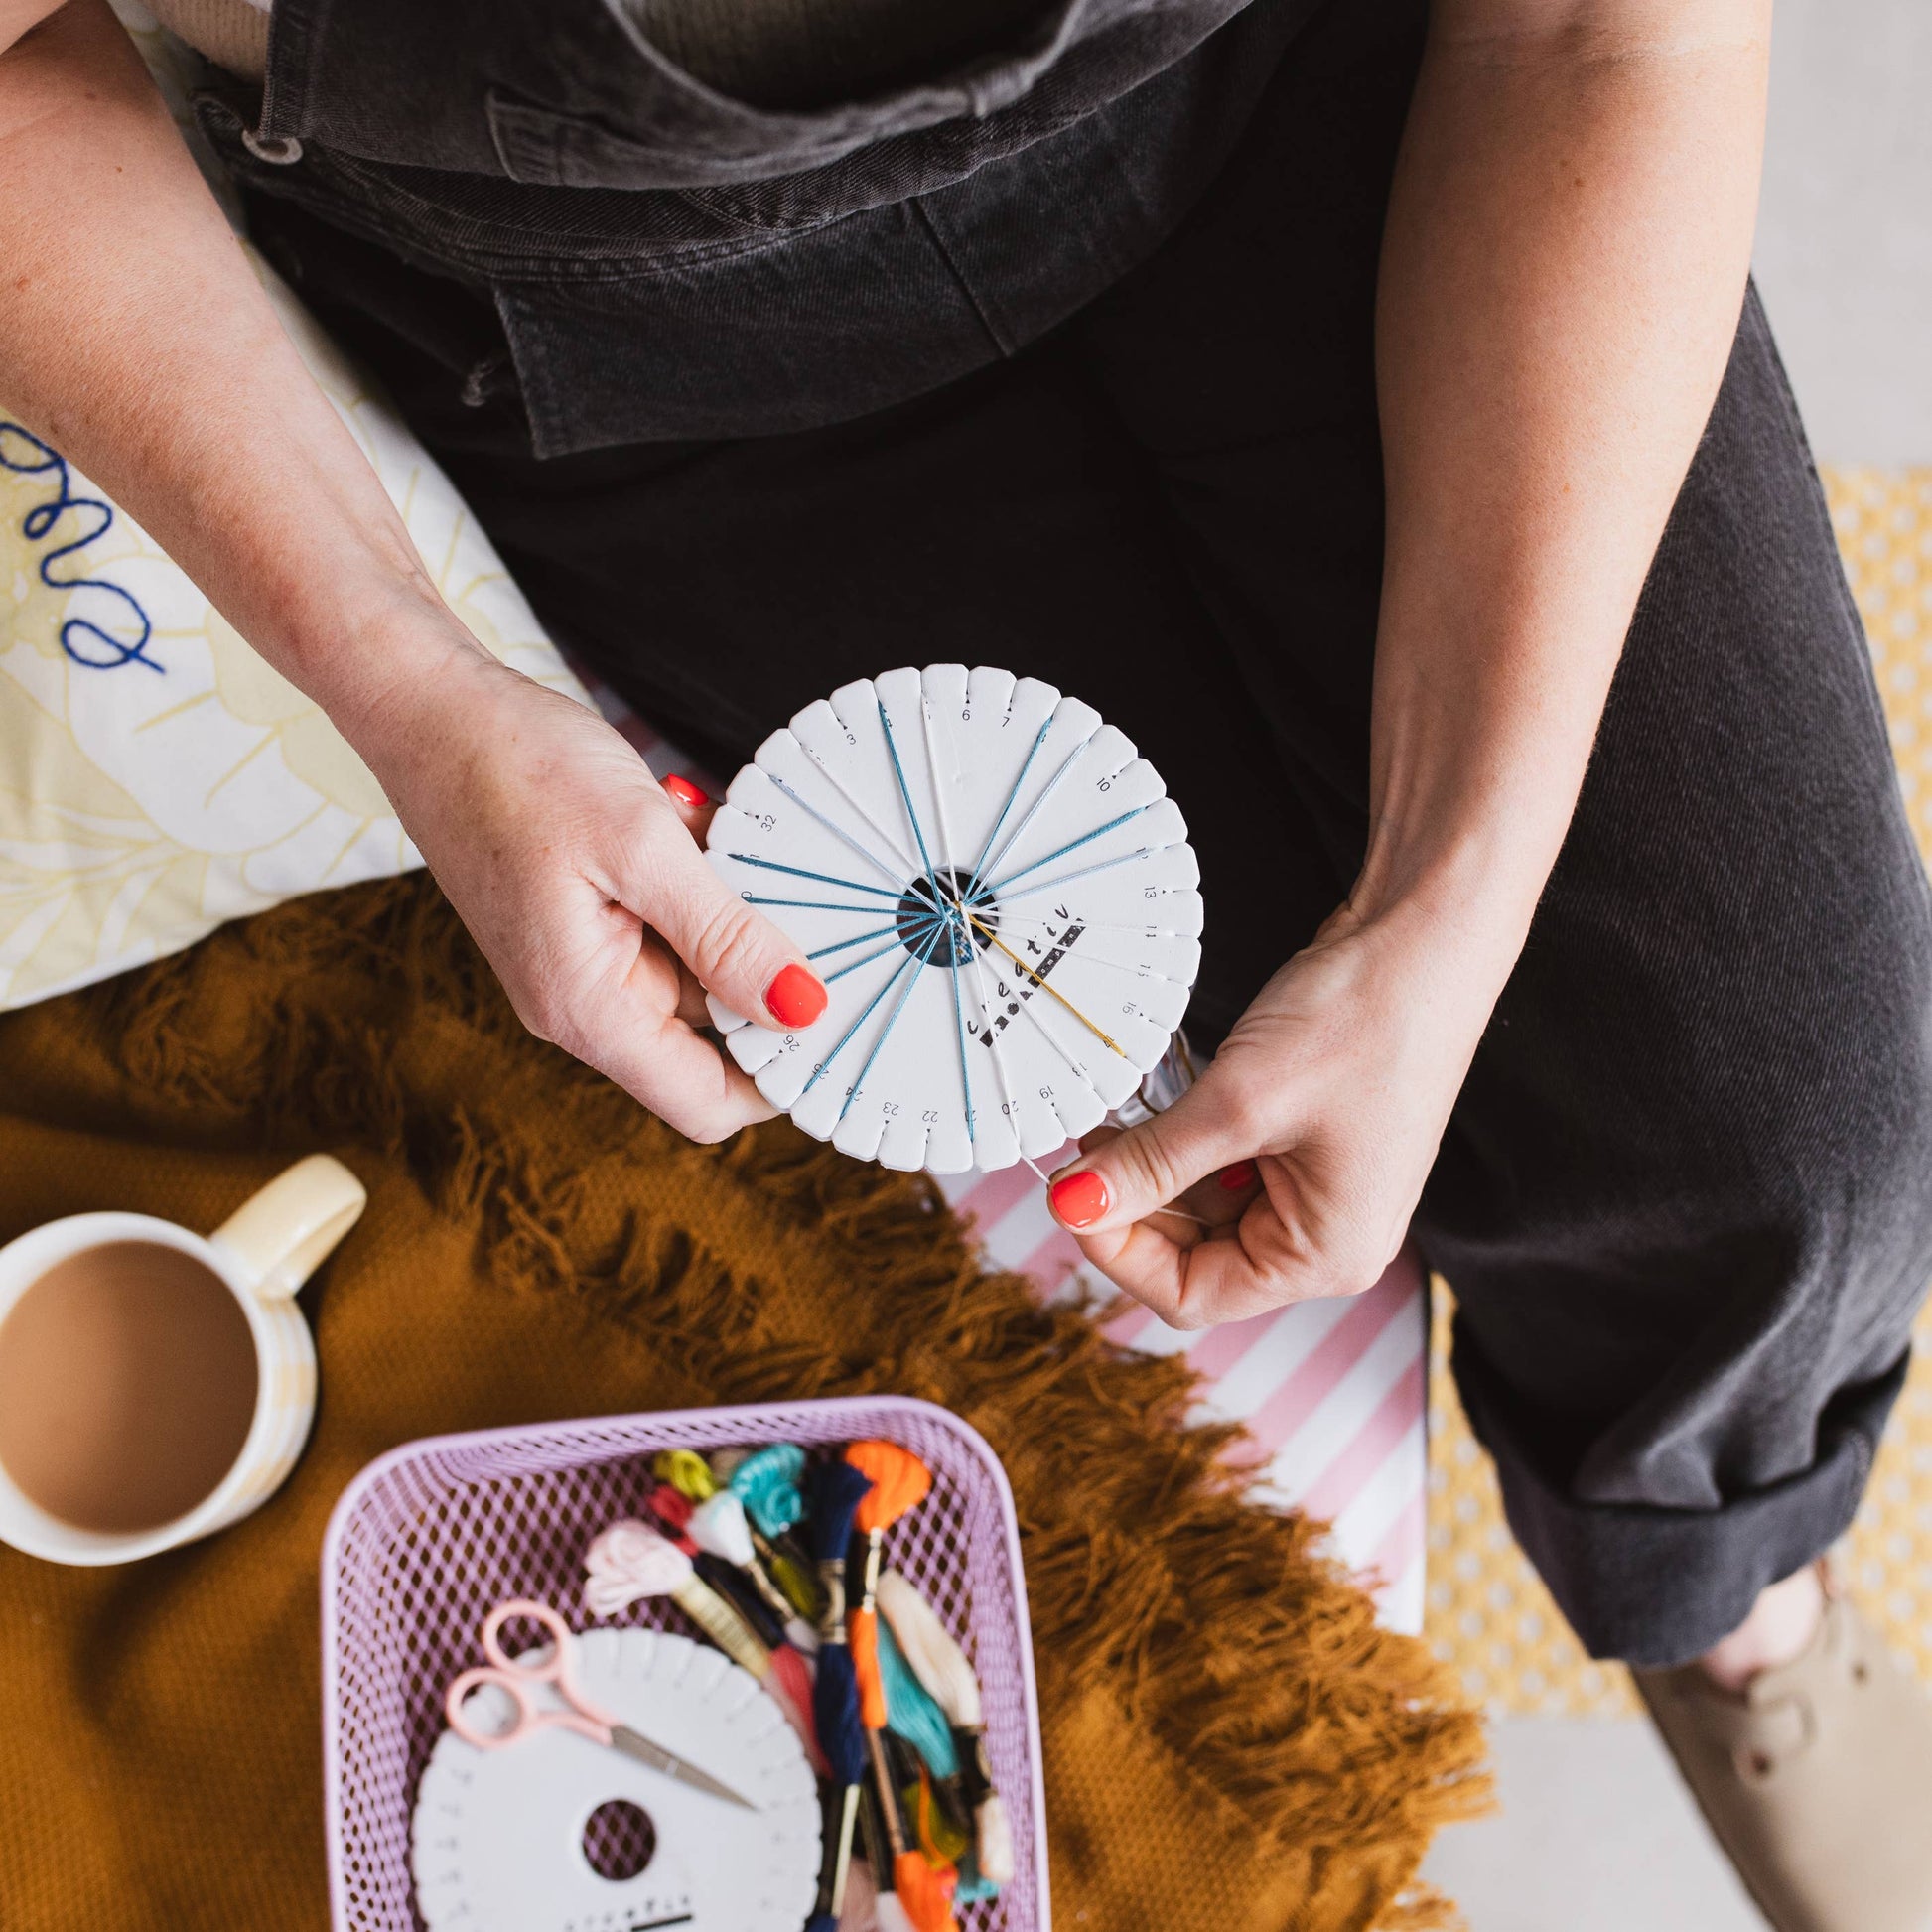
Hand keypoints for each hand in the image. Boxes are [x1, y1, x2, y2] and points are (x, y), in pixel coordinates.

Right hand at [350, 641, 826, 1140]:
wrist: (428, 707)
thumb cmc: (512, 767)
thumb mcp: (640, 846)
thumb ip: (725, 934)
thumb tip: (801, 1007)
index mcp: (589, 1008)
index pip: (706, 1103)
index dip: (782, 1079)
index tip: (843, 1022)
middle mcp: (585, 1002)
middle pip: (715, 1036)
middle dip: (769, 975)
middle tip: (815, 904)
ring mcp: (587, 960)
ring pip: (702, 971)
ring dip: (736, 916)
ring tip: (731, 843)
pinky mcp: (591, 919)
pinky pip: (675, 924)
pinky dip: (704, 884)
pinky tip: (698, 827)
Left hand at [1046, 901, 1497, 1327]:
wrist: (1426, 936)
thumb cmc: (1364, 1021)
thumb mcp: (1237, 1102)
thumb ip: (1150, 1163)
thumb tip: (1072, 1205)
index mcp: (1326, 1255)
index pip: (1191, 1294)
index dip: (1118, 1250)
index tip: (1070, 1192)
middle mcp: (1328, 1237)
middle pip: (1195, 1256)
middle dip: (1133, 1204)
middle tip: (1083, 1146)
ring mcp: (1320, 1190)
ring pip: (1204, 1207)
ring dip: (1154, 1166)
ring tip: (1116, 1115)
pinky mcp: (1308, 1143)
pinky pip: (1227, 1164)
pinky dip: (1185, 1138)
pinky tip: (1156, 1100)